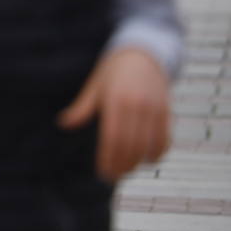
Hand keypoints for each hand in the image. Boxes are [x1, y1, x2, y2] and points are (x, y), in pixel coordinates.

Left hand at [58, 47, 170, 180]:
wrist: (143, 53)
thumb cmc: (112, 72)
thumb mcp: (94, 87)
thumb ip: (82, 108)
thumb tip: (63, 124)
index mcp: (115, 100)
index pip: (112, 138)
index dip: (109, 159)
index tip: (103, 173)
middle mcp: (136, 106)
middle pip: (131, 146)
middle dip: (123, 166)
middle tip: (113, 177)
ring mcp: (154, 109)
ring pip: (149, 146)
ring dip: (140, 163)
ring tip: (127, 171)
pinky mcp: (167, 111)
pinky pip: (165, 139)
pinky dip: (157, 153)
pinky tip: (147, 160)